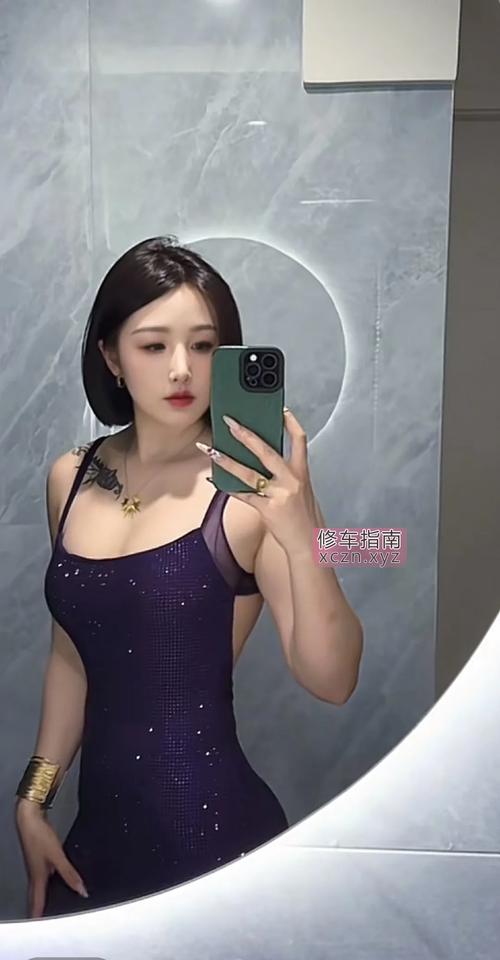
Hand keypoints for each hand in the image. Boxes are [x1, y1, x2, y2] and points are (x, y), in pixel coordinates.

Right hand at [15, 800, 88, 917]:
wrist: (29, 818)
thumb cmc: (39, 836)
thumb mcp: (57, 856)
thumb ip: (69, 874)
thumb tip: (81, 890)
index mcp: (38, 878)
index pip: (38, 903)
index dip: (39, 915)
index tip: (41, 927)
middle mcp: (35, 874)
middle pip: (36, 897)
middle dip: (40, 908)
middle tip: (43, 919)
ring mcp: (36, 865)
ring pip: (39, 887)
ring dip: (44, 896)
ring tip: (50, 904)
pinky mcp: (39, 857)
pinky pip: (43, 876)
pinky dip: (49, 882)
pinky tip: (56, 878)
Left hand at [197, 407, 317, 553]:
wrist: (309, 544)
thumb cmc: (306, 517)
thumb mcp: (303, 490)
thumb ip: (287, 475)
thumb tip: (265, 462)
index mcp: (301, 473)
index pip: (300, 440)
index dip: (291, 423)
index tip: (281, 409)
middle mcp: (291, 481)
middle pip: (266, 452)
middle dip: (246, 436)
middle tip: (230, 423)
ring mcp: (278, 495)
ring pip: (248, 474)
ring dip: (227, 461)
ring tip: (210, 450)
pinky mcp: (267, 510)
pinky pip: (243, 495)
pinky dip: (227, 487)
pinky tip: (213, 479)